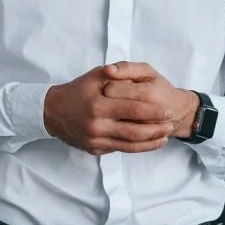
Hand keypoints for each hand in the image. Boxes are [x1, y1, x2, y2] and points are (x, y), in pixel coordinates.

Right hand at [44, 63, 183, 153]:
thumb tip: (137, 80)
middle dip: (157, 128)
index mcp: (98, 105)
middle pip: (135, 130)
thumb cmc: (77, 91)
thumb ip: (117, 74)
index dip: (154, 111)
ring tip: (165, 135)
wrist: (53, 112)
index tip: (168, 110)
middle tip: (171, 123)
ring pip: (130, 144)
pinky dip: (140, 147)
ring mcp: (96, 139)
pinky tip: (151, 142)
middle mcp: (97, 125)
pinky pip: (122, 149)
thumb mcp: (94, 76)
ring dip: (152, 141)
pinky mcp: (95, 149)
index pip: (134, 109)